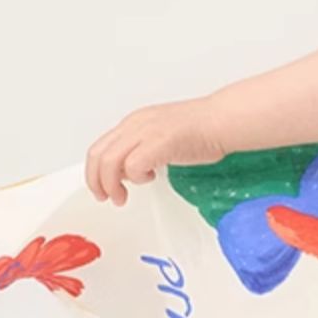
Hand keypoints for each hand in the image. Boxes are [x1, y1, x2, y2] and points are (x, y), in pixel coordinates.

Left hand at [85, 98, 225, 205]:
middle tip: (105, 197)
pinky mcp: (158, 142)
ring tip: (121, 197)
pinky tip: (151, 179)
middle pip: (97, 155)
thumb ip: (141, 150)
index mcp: (134, 122)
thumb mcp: (161, 136)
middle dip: (96, 182)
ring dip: (111, 185)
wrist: (222, 120)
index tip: (101, 188)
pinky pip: (132, 166)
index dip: (94, 172)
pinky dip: (136, 178)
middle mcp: (135, 124)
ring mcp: (145, 132)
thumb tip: (128, 172)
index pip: (99, 148)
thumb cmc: (201, 130)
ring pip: (108, 162)